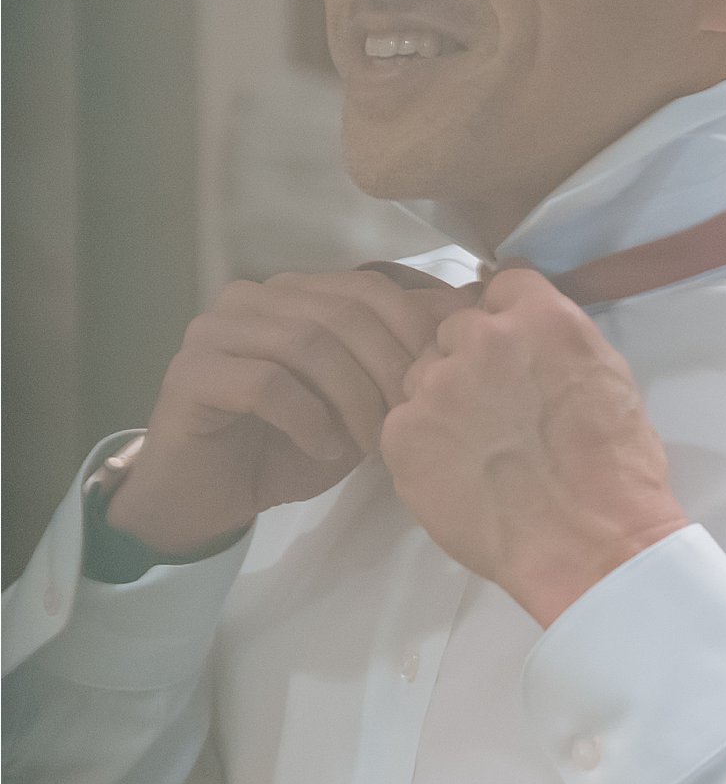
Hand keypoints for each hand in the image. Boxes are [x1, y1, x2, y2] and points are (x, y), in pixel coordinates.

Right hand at [110, 270, 479, 553]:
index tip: (438, 385)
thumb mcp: (368, 396)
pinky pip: (266, 383)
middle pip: (345, 313)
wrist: (215, 495)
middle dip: (389, 370)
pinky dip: (309, 419)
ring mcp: (215, 329)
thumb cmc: (298, 442)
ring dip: (354, 398)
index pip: (373, 287)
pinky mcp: (191, 372)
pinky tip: (325, 448)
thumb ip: (407, 350)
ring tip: (374, 442)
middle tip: (408, 421)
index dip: (415, 333)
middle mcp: (254, 296)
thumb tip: (477, 302)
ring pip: (308, 344)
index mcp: (299, 291)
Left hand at [380, 269, 686, 625]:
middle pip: (456, 325)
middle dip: (474, 356)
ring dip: (444, 396)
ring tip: (479, 444)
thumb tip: (530, 331)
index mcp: (542, 318)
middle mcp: (483, 338)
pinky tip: (459, 469)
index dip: (508, 314)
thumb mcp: (608, 377)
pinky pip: (403, 419)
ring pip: (425, 371)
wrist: (588, 542)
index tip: (513, 345)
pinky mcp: (402, 433)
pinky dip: (425, 440)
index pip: (504, 282)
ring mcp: (436, 384)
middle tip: (499, 406)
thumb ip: (560, 342)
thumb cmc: (617, 468)